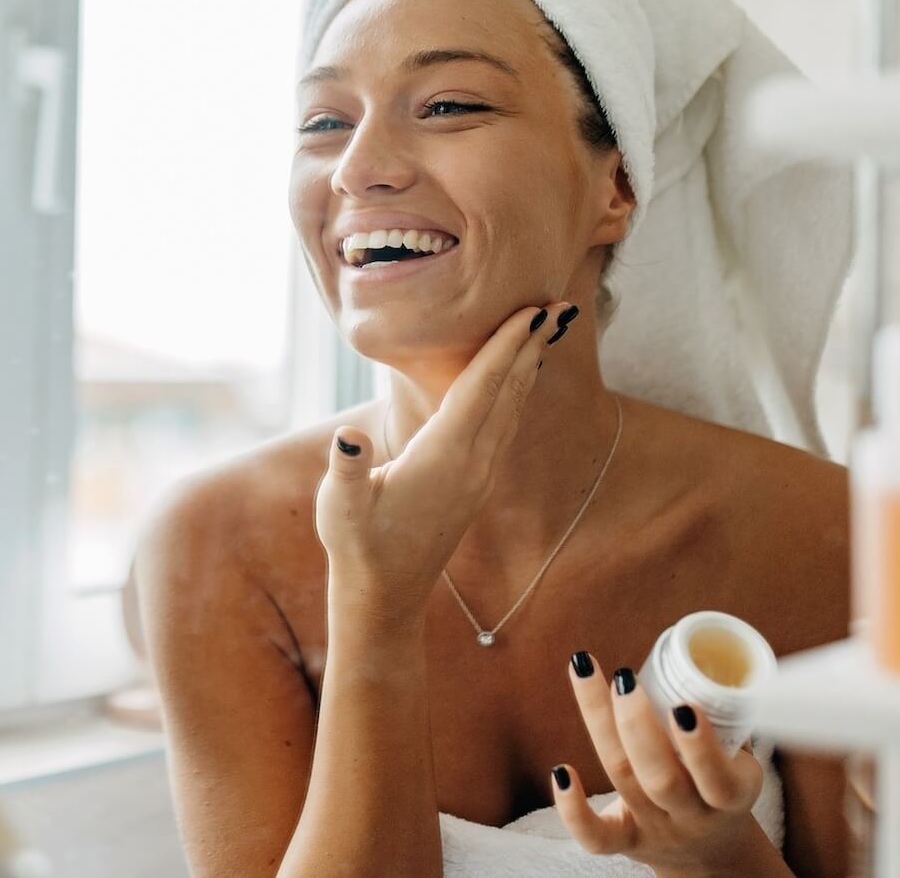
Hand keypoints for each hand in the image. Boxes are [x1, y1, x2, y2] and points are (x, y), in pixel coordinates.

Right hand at [314, 302, 562, 605]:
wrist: (385, 594)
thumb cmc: (357, 545)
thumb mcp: (340, 508)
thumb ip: (347, 470)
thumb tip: (349, 439)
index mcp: (444, 457)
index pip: (482, 389)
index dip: (506, 347)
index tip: (532, 311)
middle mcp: (472, 463)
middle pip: (509, 392)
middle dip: (532, 346)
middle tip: (560, 305)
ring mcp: (478, 476)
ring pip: (512, 409)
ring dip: (528, 367)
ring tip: (545, 331)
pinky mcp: (475, 484)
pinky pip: (504, 426)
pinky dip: (515, 394)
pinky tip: (518, 383)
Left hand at [550, 654, 776, 877]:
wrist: (714, 851)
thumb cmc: (722, 783)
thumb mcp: (740, 757)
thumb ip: (728, 717)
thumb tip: (704, 654)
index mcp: (731, 797)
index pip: (719, 782)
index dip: (700, 748)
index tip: (683, 705)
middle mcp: (692, 817)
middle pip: (661, 780)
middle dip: (639, 727)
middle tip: (623, 678)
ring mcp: (656, 831)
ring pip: (624, 782)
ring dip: (602, 726)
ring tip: (585, 673)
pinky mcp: (625, 842)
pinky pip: (596, 837)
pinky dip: (573, 809)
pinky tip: (560, 771)